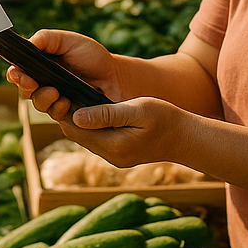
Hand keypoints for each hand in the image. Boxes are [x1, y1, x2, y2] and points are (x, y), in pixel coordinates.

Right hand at [6, 29, 127, 122]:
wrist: (116, 77)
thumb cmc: (92, 57)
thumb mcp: (69, 41)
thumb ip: (47, 39)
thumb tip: (28, 42)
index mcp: (40, 66)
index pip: (19, 72)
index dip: (14, 73)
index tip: (17, 73)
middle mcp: (44, 84)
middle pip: (24, 90)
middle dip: (24, 87)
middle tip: (31, 83)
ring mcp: (55, 100)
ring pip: (38, 104)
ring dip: (42, 99)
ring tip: (54, 92)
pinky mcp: (68, 114)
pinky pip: (56, 116)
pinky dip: (58, 109)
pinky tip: (67, 102)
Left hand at [59, 95, 180, 168]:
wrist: (186, 138)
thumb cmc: (164, 118)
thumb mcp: (136, 110)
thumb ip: (107, 114)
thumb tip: (76, 116)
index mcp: (113, 146)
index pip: (74, 130)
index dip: (64, 111)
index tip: (61, 90)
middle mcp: (111, 156)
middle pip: (77, 135)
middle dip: (68, 115)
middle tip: (64, 90)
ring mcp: (115, 158)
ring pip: (86, 137)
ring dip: (79, 120)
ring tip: (76, 96)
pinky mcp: (120, 154)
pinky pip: (97, 139)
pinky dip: (91, 126)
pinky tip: (92, 109)